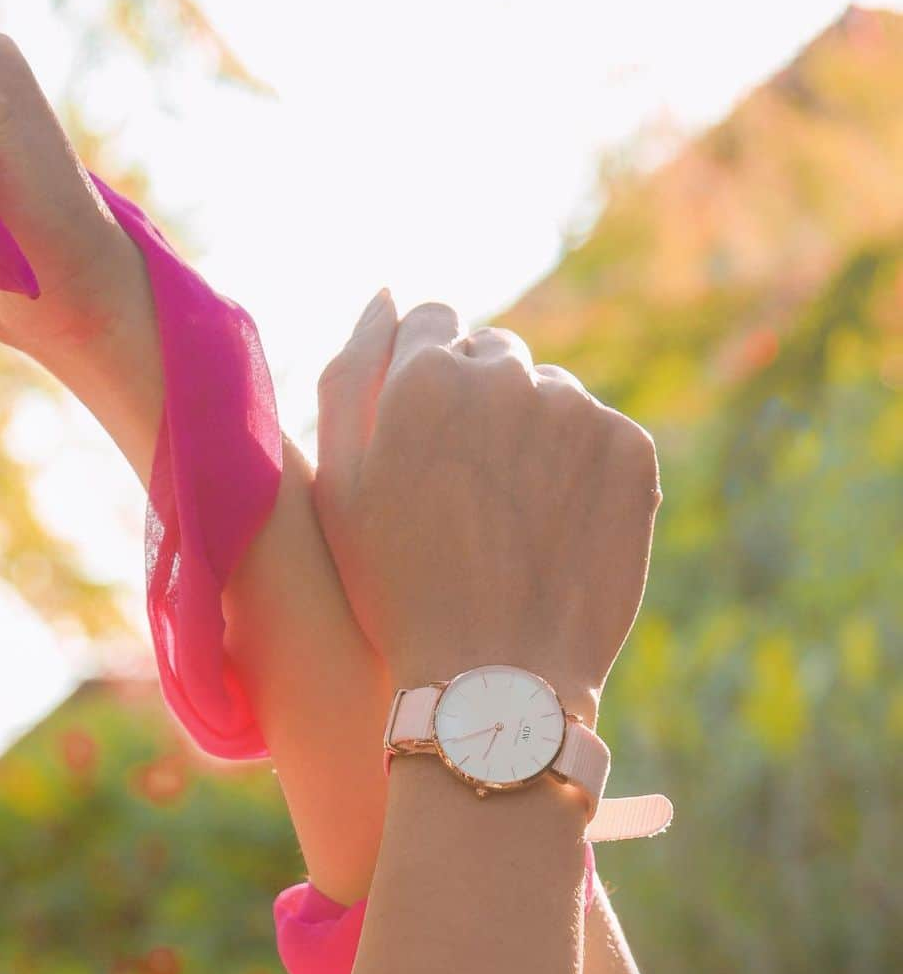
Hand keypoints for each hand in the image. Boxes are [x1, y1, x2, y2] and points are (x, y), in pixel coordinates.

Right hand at [313, 294, 662, 726]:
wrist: (496, 679)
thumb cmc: (399, 587)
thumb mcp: (341, 487)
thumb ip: (351, 376)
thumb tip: (388, 294)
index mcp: (426, 377)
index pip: (434, 322)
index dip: (426, 383)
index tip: (429, 441)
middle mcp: (508, 376)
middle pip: (495, 355)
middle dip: (480, 401)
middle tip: (468, 489)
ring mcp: (578, 411)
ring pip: (550, 394)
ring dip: (532, 432)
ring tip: (513, 517)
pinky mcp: (631, 448)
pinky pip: (599, 433)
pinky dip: (581, 467)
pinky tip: (555, 527)